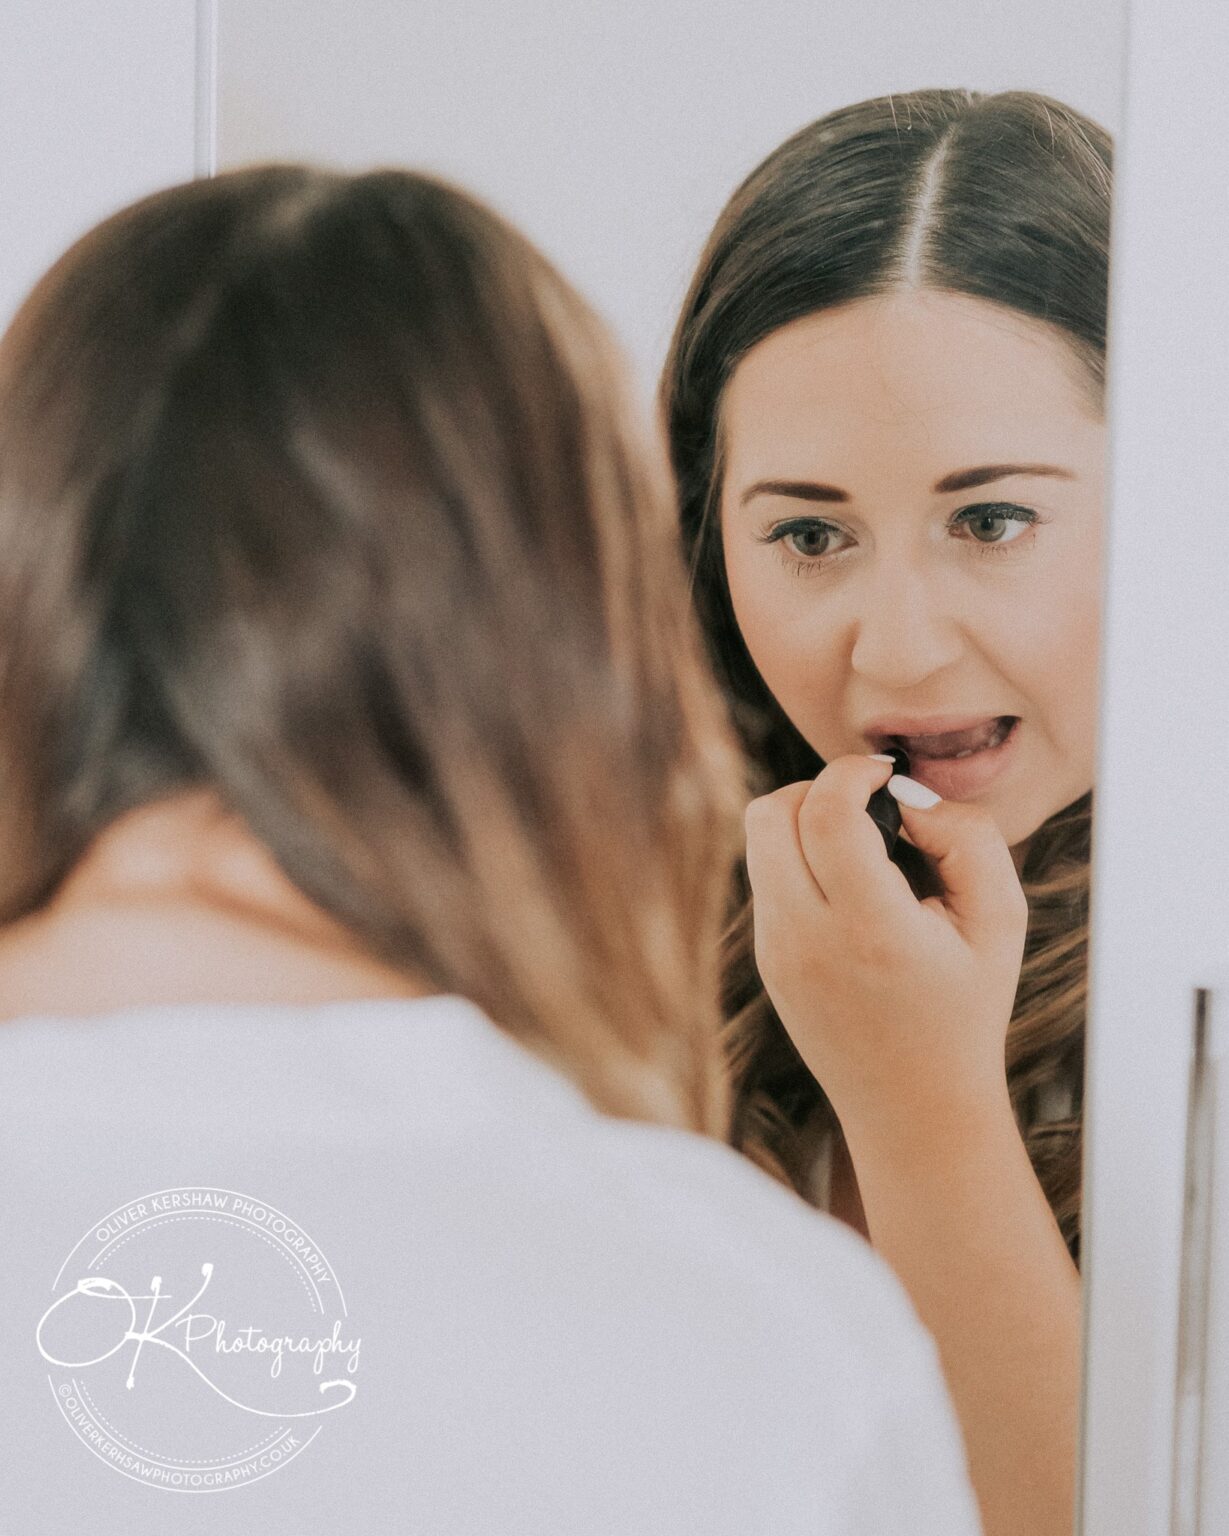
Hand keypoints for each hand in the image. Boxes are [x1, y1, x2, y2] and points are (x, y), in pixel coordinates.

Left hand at [743, 755, 1027, 1147]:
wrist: (916, 1107)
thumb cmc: (967, 1007)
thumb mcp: (1000, 919)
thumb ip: (967, 837)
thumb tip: (905, 797)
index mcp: (868, 929)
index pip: (824, 814)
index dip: (851, 773)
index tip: (886, 777)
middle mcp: (807, 938)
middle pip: (771, 814)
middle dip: (818, 788)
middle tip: (868, 806)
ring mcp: (776, 951)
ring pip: (759, 840)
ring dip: (803, 820)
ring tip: (860, 842)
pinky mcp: (767, 959)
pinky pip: (765, 876)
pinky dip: (798, 857)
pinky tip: (847, 882)